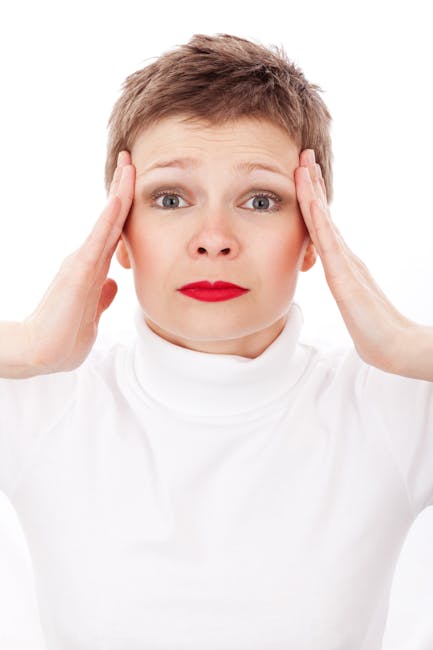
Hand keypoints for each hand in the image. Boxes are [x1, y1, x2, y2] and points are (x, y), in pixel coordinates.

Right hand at [22, 151, 135, 374]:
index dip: (125, 208)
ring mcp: (83, 261)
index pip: (114, 232)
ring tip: (129, 165)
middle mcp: (87, 258)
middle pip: (112, 218)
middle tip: (131, 159)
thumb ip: (102, 296)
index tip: (134, 185)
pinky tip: (121, 197)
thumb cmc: (65, 337)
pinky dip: (111, 217)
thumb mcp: (92, 313)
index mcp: (93, 269)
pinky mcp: (79, 269)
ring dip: (120, 192)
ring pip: (107, 220)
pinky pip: (100, 238)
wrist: (43, 353)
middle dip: (123, 188)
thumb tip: (113, 283)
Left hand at [294, 149, 412, 373]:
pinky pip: (328, 242)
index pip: (323, 224)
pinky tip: (310, 201)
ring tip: (303, 165)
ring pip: (324, 221)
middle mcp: (344, 256)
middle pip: (324, 214)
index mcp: (342, 262)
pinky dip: (318, 219)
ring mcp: (346, 263)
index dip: (313, 198)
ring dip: (312, 192)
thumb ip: (347, 290)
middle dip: (313, 184)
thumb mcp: (352, 304)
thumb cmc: (373, 330)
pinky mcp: (345, 276)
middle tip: (304, 155)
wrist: (394, 347)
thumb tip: (341, 285)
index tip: (303, 174)